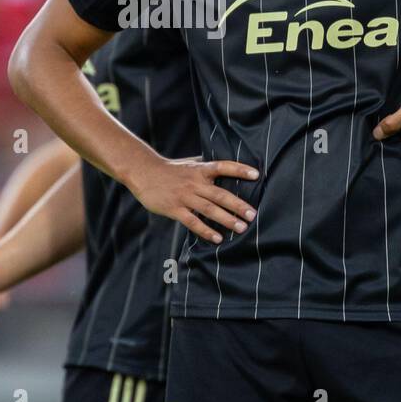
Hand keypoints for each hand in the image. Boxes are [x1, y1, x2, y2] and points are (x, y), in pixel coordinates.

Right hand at [127, 156, 259, 243]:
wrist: (143, 172)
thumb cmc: (170, 169)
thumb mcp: (190, 163)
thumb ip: (206, 166)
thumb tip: (226, 168)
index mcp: (200, 169)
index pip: (223, 167)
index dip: (240, 170)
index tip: (256, 175)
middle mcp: (194, 183)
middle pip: (220, 194)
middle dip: (238, 205)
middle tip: (253, 215)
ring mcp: (184, 196)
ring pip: (209, 209)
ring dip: (226, 220)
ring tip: (241, 228)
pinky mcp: (174, 209)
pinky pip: (192, 222)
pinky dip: (205, 230)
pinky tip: (217, 238)